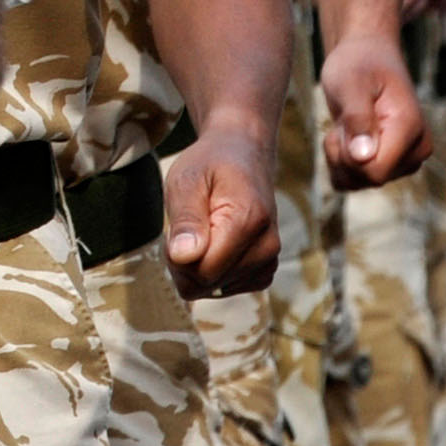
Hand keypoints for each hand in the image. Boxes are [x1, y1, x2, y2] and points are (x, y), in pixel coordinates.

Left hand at [160, 127, 279, 296]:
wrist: (243, 155)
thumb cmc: (210, 165)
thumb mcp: (186, 180)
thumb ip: (185, 219)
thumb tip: (183, 257)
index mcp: (248, 222)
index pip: (201, 271)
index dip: (177, 256)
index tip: (178, 226)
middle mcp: (266, 247)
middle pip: (205, 285)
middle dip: (185, 262)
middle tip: (188, 226)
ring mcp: (269, 261)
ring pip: (213, 290)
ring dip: (197, 266)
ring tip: (204, 229)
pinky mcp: (264, 271)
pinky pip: (224, 289)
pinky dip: (213, 271)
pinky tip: (215, 243)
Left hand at [319, 34, 427, 186]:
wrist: (365, 57)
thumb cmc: (358, 65)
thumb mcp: (351, 84)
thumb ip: (357, 118)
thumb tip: (363, 157)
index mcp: (410, 129)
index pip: (376, 171)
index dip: (349, 156)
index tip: (345, 125)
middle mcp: (415, 150)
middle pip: (368, 179)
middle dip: (343, 154)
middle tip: (344, 120)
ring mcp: (405, 160)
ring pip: (359, 182)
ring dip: (340, 157)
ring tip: (346, 125)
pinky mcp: (391, 164)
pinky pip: (355, 182)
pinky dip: (342, 162)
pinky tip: (346, 136)